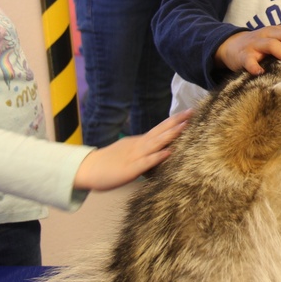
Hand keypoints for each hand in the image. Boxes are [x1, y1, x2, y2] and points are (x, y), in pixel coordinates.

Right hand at [73, 111, 190, 190]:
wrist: (87, 169)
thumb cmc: (110, 162)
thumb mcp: (130, 151)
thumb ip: (145, 149)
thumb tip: (162, 147)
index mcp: (140, 142)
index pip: (160, 128)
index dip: (174, 121)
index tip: (189, 112)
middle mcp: (140, 146)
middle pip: (160, 131)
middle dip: (177, 122)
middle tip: (192, 112)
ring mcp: (135, 156)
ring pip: (156, 143)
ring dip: (171, 135)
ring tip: (185, 126)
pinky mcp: (130, 169)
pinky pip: (146, 162)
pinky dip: (158, 157)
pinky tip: (169, 152)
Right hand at [216, 5, 280, 75]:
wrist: (231, 48)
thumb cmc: (261, 46)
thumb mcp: (276, 41)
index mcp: (278, 31)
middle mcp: (268, 34)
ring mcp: (255, 44)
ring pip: (272, 45)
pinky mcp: (244, 56)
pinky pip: (250, 61)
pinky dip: (255, 67)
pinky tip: (261, 72)